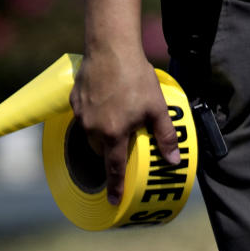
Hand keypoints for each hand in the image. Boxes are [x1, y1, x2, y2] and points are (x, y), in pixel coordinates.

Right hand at [69, 48, 179, 204]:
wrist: (110, 49)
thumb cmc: (135, 77)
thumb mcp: (157, 108)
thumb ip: (165, 136)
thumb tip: (174, 160)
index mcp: (114, 135)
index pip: (114, 169)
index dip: (116, 187)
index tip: (114, 202)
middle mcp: (93, 129)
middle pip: (101, 151)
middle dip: (110, 154)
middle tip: (122, 148)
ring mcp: (81, 115)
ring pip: (91, 135)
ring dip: (101, 135)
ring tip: (116, 121)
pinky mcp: (75, 101)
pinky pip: (83, 117)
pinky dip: (94, 116)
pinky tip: (105, 102)